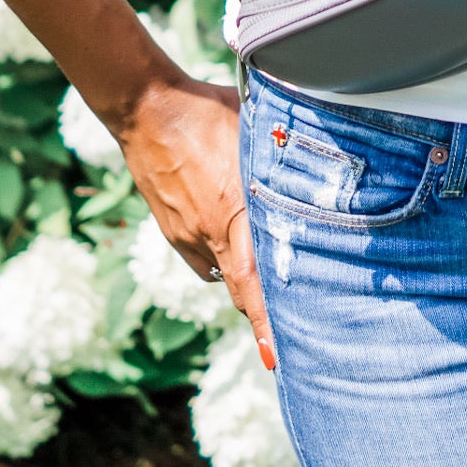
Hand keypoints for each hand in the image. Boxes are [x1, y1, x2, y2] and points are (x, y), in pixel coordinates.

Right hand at [114, 73, 275, 369]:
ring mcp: (185, 233)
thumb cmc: (206, 111)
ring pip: (220, 269)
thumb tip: (321, 158)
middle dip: (263, 311)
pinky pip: (202, 252)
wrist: (145, 108)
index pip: (253, 283)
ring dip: (243, 276)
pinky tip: (235, 235)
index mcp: (231, 214)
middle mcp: (207, 233)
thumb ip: (280, 155)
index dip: (266, 323)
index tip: (275, 359)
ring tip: (269, 276)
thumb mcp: (253, 129)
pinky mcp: (171, 225)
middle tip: (288, 332)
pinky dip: (222, 253)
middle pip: (240, 288)